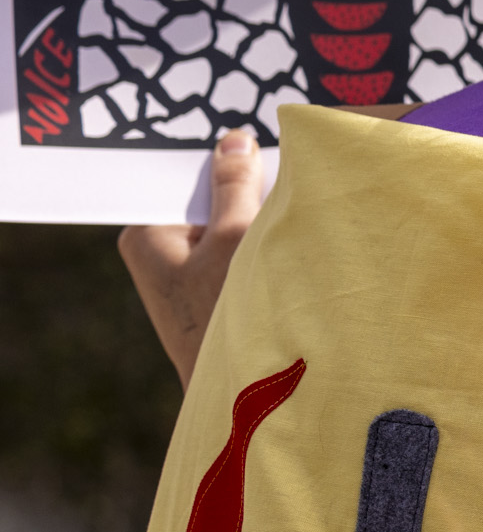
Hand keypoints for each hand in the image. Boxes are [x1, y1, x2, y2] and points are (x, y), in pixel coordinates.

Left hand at [117, 127, 265, 386]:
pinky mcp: (211, 293)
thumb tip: (233, 141)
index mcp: (146, 234)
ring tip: (288, 206)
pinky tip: (288, 239)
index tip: (252, 134)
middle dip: (242, 185)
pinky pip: (236, 249)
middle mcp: (158, 253)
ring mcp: (185, 275)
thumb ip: (236, 184)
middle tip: (279, 166)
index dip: (219, 156)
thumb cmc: (227, 317)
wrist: (242, 396)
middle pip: (205, 198)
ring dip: (257, 214)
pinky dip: (261, 240)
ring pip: (226, 224)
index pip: (180, 177)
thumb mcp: (237, 237)